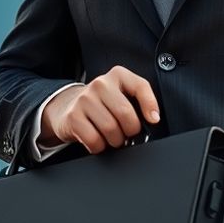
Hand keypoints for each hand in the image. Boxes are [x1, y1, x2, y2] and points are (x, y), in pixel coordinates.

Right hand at [40, 66, 160, 153]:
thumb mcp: (122, 94)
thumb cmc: (103, 103)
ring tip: (113, 137)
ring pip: (110, 129)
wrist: (69, 106)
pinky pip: (94, 140)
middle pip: (126, 113)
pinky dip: (100, 147)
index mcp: (117, 75)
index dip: (150, 105)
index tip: (154, 120)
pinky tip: (98, 140)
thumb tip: (152, 120)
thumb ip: (138, 101)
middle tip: (127, 132)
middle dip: (131, 130)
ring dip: (115, 141)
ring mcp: (85, 99)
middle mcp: (100, 84)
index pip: (140, 86)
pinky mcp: (73, 116)